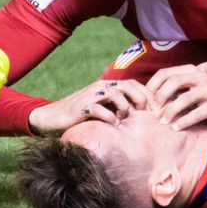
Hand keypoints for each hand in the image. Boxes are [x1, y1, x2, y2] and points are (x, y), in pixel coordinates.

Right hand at [28, 79, 149, 136]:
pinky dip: (108, 116)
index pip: (133, 84)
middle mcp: (100, 88)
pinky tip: (113, 123)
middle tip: (145, 113)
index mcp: (107, 86)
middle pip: (127, 85)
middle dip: (140, 98)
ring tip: (125, 117)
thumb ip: (118, 107)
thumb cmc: (81, 115)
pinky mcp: (80, 108)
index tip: (155, 109)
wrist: (51, 118)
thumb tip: (142, 114)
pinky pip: (97, 108)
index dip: (147, 94)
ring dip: (124, 105)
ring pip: (114, 93)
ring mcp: (89, 96)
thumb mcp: (102, 108)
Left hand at [146, 64, 206, 129]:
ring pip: (185, 98)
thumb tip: (148, 97)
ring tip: (163, 122)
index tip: (146, 101)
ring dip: (170, 111)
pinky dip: (183, 121)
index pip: (165, 73)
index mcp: (190, 70)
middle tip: (153, 111)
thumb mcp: (189, 87)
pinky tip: (175, 128)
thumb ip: (173, 88)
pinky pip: (196, 114)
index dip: (153, 86)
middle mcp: (200, 77)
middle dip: (160, 97)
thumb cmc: (203, 96)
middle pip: (174, 82)